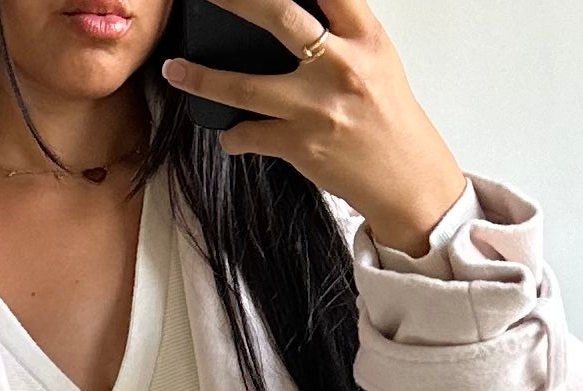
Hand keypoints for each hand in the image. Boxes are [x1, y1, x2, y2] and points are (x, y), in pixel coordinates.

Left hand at [161, 0, 464, 256]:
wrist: (407, 181)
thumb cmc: (389, 119)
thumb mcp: (376, 60)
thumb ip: (340, 32)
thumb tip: (293, 12)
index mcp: (364, 38)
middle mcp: (340, 66)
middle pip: (279, 17)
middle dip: (236, 0)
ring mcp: (317, 108)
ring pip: (246, 86)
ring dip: (203, 78)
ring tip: (175, 69)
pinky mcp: (301, 146)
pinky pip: (250, 135)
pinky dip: (233, 136)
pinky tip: (230, 134)